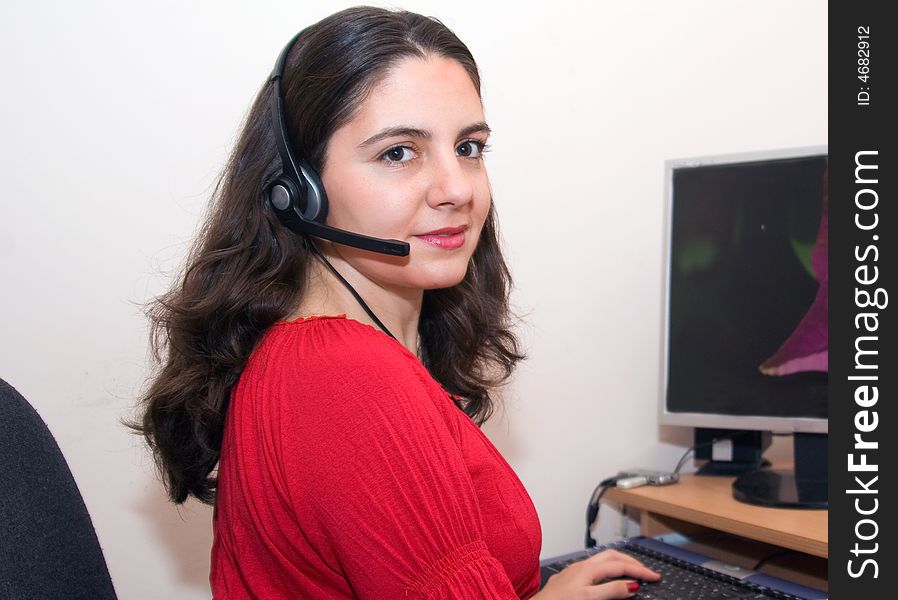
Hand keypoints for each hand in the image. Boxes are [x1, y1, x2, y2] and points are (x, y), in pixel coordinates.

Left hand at [533, 549, 660, 599]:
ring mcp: (574, 570)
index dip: (640, 570)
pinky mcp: (568, 577)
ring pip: (601, 560)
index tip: (655, 577)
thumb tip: (632, 584)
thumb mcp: (589, 598)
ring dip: (618, 562)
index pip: (620, 565)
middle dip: (631, 561)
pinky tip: (605, 577)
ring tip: (630, 571)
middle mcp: (581, 565)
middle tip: (646, 571)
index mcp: (589, 568)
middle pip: (612, 556)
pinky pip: (593, 567)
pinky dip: (606, 569)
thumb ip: (611, 590)